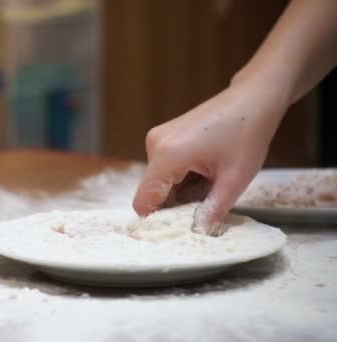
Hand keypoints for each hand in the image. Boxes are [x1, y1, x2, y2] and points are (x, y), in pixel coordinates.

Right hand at [132, 81, 288, 235]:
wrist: (252, 99)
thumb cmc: (247, 134)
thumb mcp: (234, 179)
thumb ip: (212, 210)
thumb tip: (198, 233)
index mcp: (167, 156)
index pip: (143, 201)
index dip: (156, 220)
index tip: (179, 228)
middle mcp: (154, 145)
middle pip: (152, 191)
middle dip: (175, 205)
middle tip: (207, 204)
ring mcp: (157, 138)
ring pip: (160, 181)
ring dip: (181, 190)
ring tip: (212, 182)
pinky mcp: (164, 136)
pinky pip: (164, 167)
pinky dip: (181, 177)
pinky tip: (205, 171)